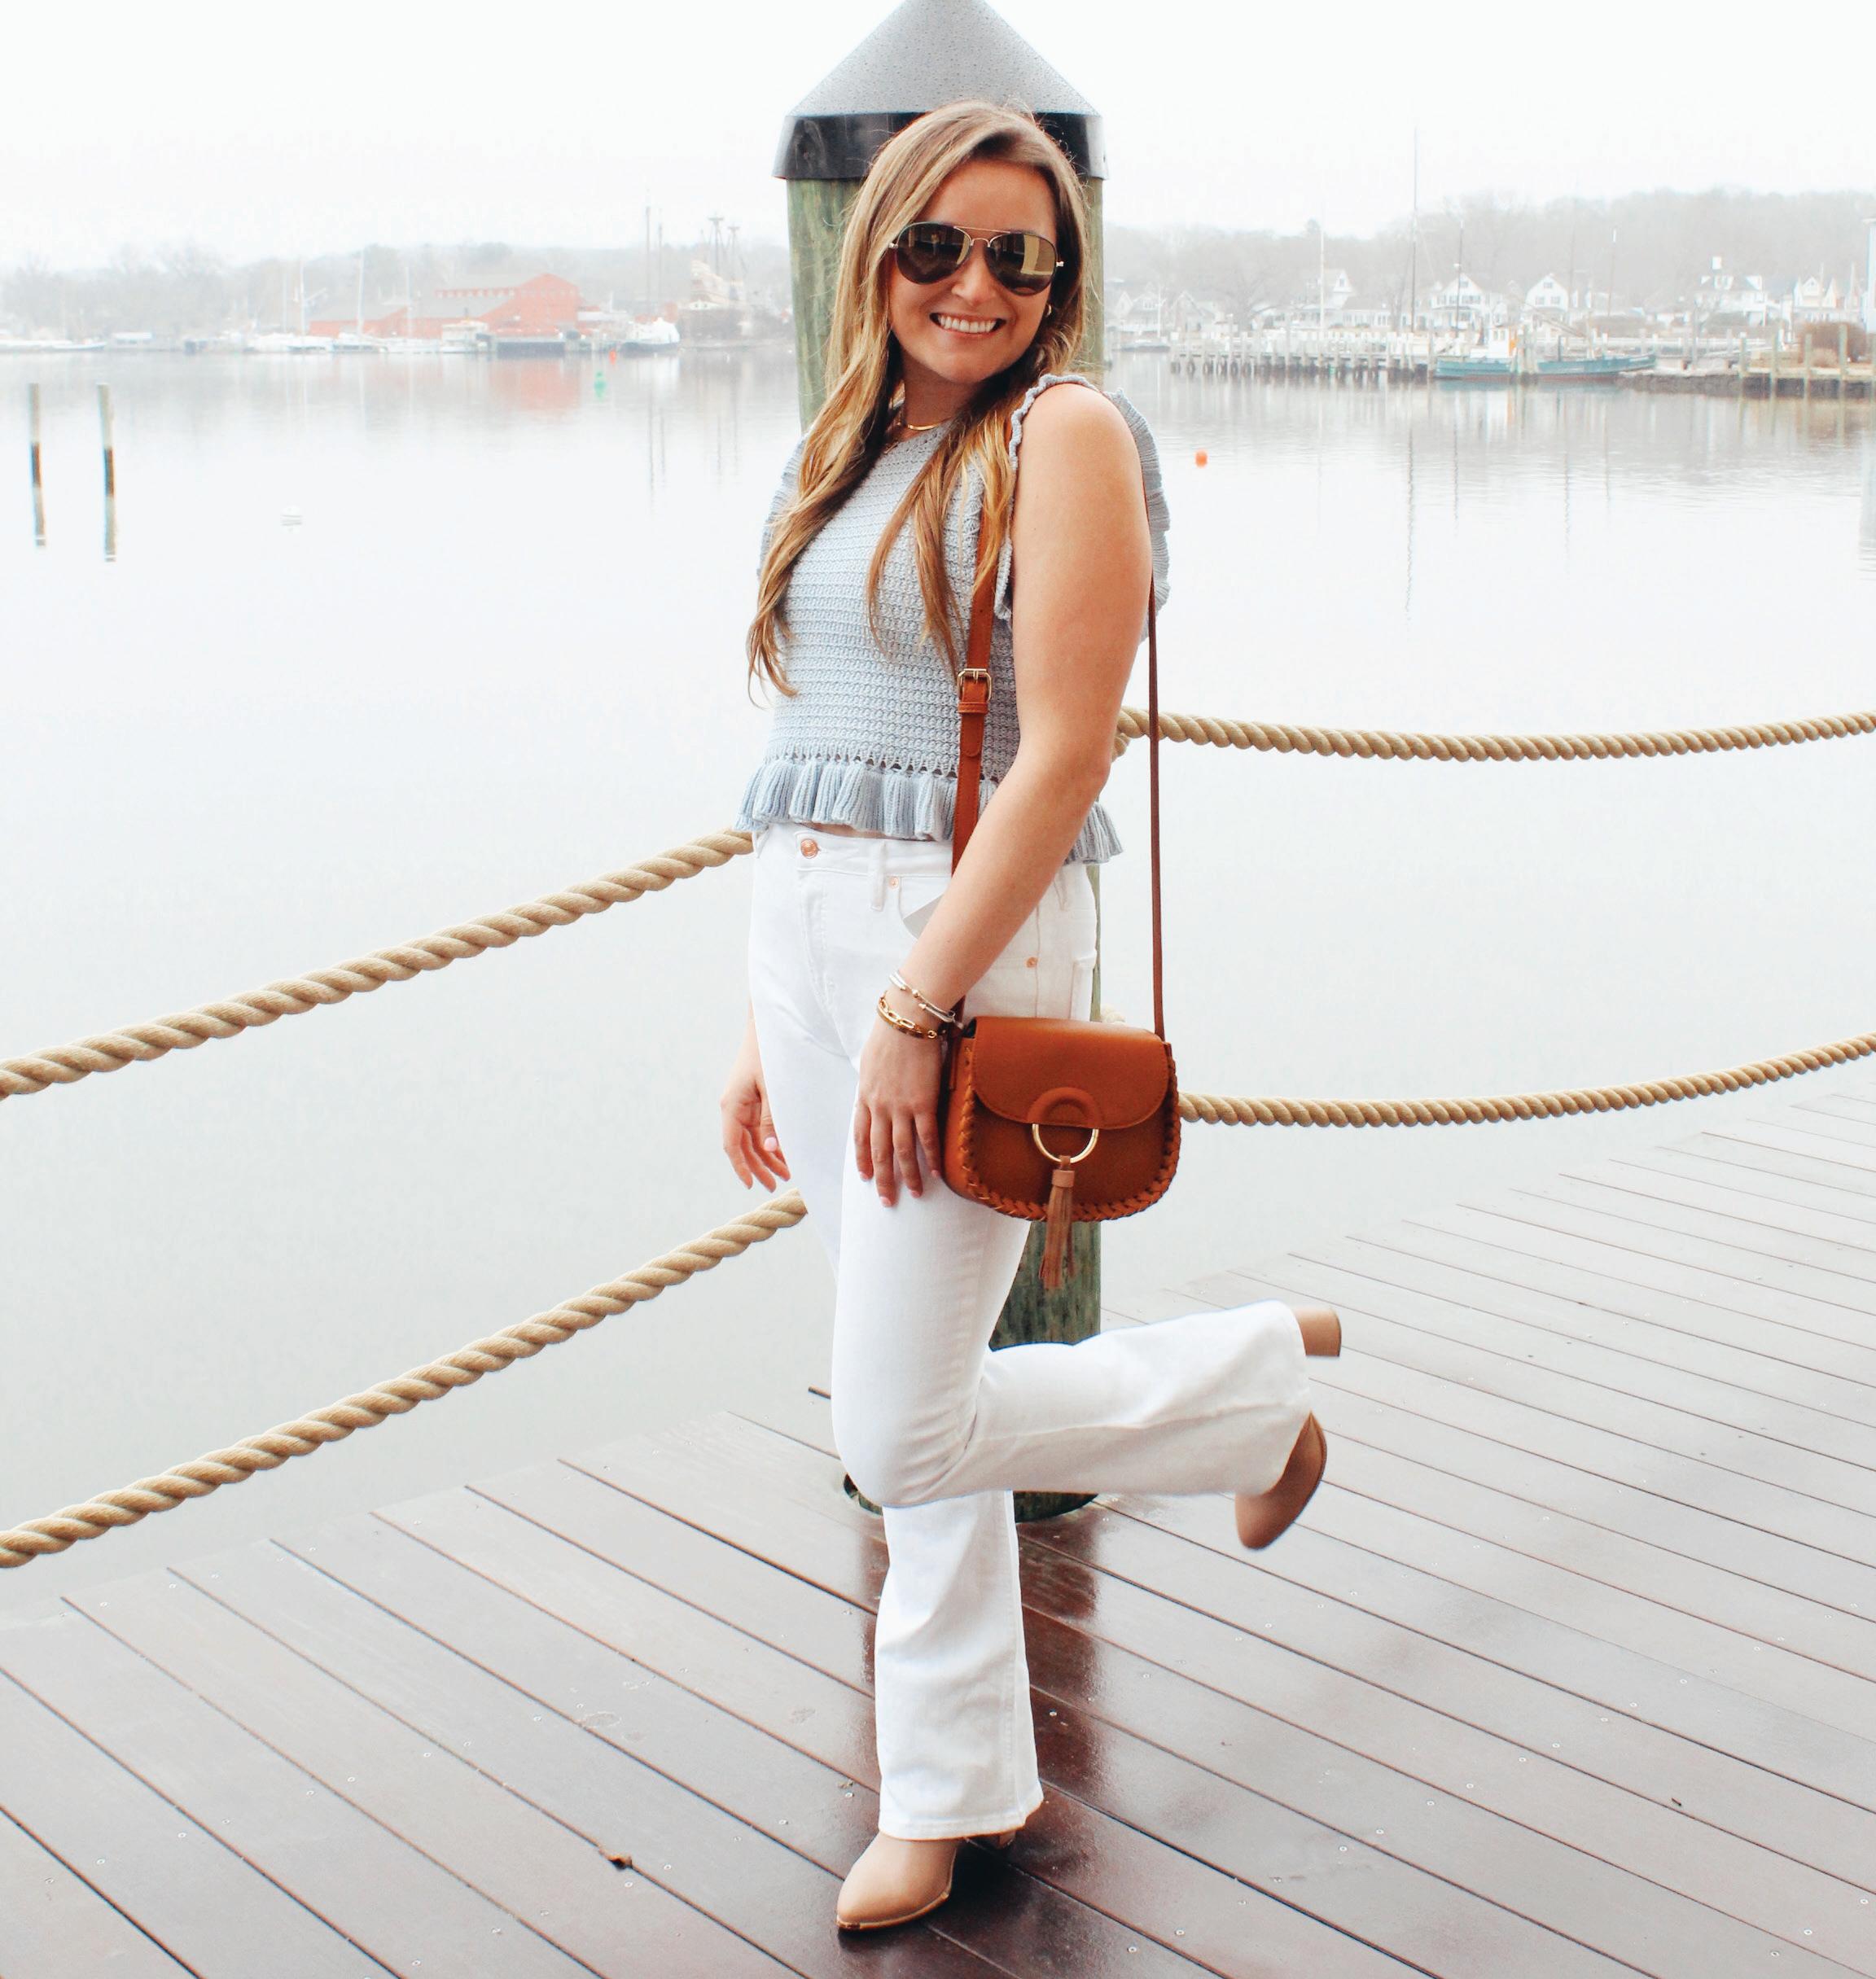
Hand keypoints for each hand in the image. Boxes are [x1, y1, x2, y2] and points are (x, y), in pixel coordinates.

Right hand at [720, 1014, 790, 1190]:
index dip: (741, 1167)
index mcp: (732, 1105)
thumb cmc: (769, 1055)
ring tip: (785, 1173)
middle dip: (759, 1166)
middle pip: (743, 1146)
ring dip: (766, 1156)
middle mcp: (734, 1107)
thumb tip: (768, 1150)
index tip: (752, 1185)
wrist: (767, 1027)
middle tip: (776, 1184)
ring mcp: (743, 1103)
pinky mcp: (753, 1098)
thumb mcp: (773, 1089)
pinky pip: (758, 1126)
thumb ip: (771, 1121)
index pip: (732, 1145)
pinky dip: (769, 1141)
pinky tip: (782, 1152)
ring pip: (752, 1138)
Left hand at [855, 986, 944, 1205]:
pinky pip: (927, 1137)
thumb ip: (872, 1081)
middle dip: (882, 1178)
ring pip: (902, 1151)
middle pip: (879, 1150)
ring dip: (907, 1176)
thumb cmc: (889, 1032)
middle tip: (886, 1200)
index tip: (865, 1176)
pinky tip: (936, 1173)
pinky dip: (932, 1157)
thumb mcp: (870, 1060)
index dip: (862, 1158)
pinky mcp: (923, 1103)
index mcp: (865, 1096)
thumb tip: (874, 1090)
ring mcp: (901, 1107)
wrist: (906, 1020)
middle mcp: (879, 1107)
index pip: (860, 1135)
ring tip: (915, 1195)